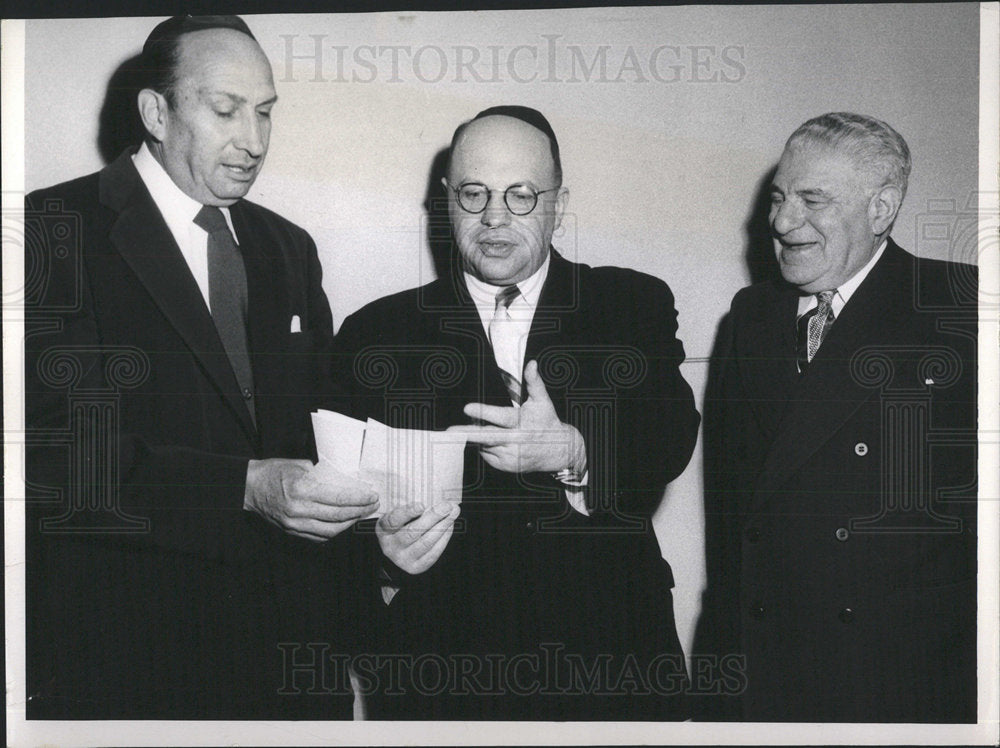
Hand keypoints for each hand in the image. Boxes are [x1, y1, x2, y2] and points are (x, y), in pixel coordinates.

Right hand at [244, 458, 378, 541]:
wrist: (249, 488)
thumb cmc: (274, 472)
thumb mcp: (299, 465)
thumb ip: (322, 473)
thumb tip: (345, 478)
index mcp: (301, 490)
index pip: (338, 498)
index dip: (359, 499)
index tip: (372, 496)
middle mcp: (299, 510)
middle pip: (338, 516)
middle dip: (359, 512)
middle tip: (372, 506)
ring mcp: (294, 524)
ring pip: (330, 531)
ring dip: (348, 524)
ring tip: (360, 515)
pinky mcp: (291, 532)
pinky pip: (318, 537)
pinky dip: (333, 532)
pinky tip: (342, 523)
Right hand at [377, 502, 459, 574]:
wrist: (396, 556)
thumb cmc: (399, 528)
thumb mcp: (397, 518)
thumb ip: (410, 510)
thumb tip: (434, 501)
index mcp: (384, 530)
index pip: (394, 520)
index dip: (408, 512)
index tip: (422, 504)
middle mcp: (391, 546)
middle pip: (413, 532)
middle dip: (433, 517)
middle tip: (447, 505)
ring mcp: (404, 558)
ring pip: (426, 542)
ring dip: (443, 525)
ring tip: (454, 512)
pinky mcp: (417, 566)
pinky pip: (434, 552)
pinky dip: (444, 537)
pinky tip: (450, 525)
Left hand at [453, 360, 586, 474]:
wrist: (558, 451)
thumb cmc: (547, 422)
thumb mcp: (543, 401)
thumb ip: (534, 382)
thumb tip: (532, 363)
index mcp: (523, 424)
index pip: (501, 417)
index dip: (484, 412)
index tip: (467, 408)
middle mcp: (516, 442)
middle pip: (487, 437)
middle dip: (468, 434)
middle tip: (449, 431)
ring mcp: (511, 457)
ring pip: (484, 446)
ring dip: (475, 437)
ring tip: (472, 429)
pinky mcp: (506, 466)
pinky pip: (487, 454)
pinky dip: (483, 446)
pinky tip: (490, 440)